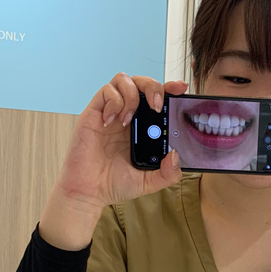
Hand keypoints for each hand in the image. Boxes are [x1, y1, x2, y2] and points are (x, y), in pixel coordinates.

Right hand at [55, 73, 187, 210]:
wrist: (89, 191)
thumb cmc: (115, 183)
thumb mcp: (149, 182)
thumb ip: (168, 174)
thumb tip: (175, 155)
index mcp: (144, 127)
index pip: (158, 98)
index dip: (170, 88)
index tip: (181, 88)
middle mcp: (128, 115)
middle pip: (142, 82)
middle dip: (153, 87)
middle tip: (156, 106)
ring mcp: (111, 112)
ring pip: (123, 80)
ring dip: (131, 95)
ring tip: (128, 120)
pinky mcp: (94, 112)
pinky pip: (106, 92)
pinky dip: (113, 102)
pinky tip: (111, 122)